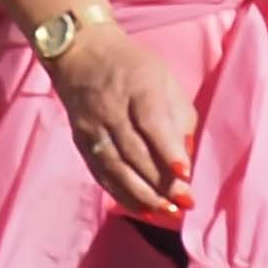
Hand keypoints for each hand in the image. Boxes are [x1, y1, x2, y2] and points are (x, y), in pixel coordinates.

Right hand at [44, 13, 197, 224]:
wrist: (81, 54)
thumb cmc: (133, 67)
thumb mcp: (164, 77)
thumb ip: (178, 113)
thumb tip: (186, 153)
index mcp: (138, 86)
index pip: (151, 121)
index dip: (168, 149)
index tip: (185, 173)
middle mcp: (111, 109)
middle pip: (135, 151)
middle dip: (161, 182)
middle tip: (185, 202)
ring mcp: (93, 128)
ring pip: (117, 167)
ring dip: (144, 195)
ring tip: (167, 212)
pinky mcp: (82, 143)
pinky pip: (102, 174)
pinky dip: (122, 194)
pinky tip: (141, 209)